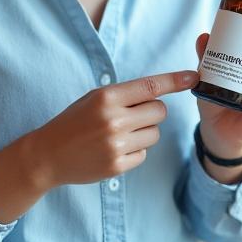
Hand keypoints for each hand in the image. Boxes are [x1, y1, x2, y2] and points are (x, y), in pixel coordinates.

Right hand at [27, 69, 197, 187]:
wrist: (48, 154)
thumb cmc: (75, 121)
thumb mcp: (95, 99)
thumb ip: (125, 95)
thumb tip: (161, 93)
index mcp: (107, 97)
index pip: (150, 86)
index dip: (174, 81)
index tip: (193, 76)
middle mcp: (113, 120)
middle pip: (159, 111)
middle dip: (152, 112)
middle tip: (134, 115)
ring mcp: (116, 144)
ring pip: (155, 134)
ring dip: (144, 132)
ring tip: (120, 133)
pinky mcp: (118, 165)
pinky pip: (144, 154)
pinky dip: (134, 151)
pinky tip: (114, 149)